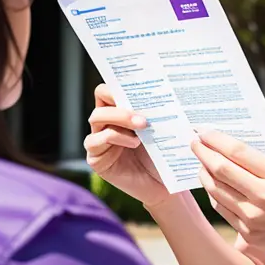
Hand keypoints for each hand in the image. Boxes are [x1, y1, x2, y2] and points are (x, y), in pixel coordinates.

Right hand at [84, 83, 169, 208]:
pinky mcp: (96, 158)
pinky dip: (116, 138)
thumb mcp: (164, 127)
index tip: (139, 83)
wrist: (166, 183)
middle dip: (121, 100)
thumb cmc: (166, 152)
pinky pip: (97, 141)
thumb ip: (157, 109)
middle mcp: (107, 121)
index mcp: (121, 110)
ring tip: (143, 126)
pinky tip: (135, 143)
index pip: (111, 88)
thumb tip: (168, 87)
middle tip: (143, 113)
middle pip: (101, 97)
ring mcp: (98, 139)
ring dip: (121, 118)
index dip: (120, 82)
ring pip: (97, 117)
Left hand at [191, 130, 264, 262]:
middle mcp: (264, 196)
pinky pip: (221, 208)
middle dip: (204, 153)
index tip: (205, 132)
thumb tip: (232, 148)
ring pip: (217, 189)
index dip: (217, 140)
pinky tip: (211, 182)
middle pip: (223, 170)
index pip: (239, 153)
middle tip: (195, 142)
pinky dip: (212, 192)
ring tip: (201, 162)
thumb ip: (264, 161)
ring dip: (204, 172)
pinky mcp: (246, 232)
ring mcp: (253, 217)